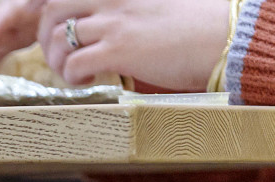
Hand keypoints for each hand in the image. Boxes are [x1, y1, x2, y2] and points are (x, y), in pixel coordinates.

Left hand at [38, 0, 232, 89]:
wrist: (228, 36)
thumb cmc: (199, 25)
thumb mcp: (157, 6)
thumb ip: (128, 10)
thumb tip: (110, 25)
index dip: (55, 11)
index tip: (60, 28)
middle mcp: (114, 0)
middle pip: (53, 9)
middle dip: (46, 34)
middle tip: (60, 53)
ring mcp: (116, 23)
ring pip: (59, 38)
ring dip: (58, 60)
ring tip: (73, 72)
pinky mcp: (120, 50)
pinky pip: (74, 64)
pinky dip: (72, 77)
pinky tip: (88, 81)